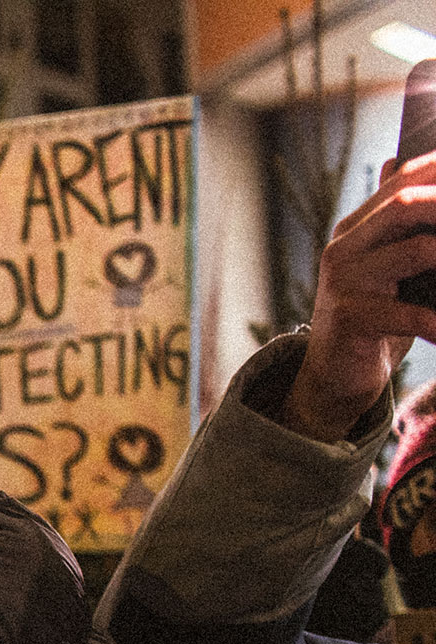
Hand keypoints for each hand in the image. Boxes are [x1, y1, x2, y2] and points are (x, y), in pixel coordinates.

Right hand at [282, 150, 435, 441]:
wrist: (333, 376)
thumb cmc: (373, 317)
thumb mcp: (385, 263)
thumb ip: (394, 223)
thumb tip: (397, 163)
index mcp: (354, 229)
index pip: (402, 181)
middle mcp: (344, 249)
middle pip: (405, 205)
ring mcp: (344, 282)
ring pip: (415, 251)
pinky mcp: (349, 318)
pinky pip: (409, 314)